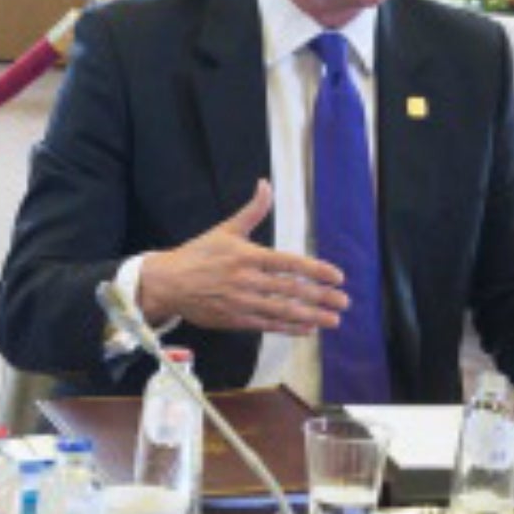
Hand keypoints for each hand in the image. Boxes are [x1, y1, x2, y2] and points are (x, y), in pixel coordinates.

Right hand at [138, 180, 347, 335]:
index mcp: (247, 256)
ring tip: (333, 319)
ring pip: (282, 311)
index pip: (289, 263)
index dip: (316, 270)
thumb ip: (252, 210)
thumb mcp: (226, 230)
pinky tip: (308, 328)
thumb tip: (265, 184)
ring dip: (311, 316)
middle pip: (291, 290)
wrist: (169, 283)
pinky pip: (268, 325)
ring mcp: (242, 302)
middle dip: (321, 297)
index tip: (337, 276)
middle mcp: (247, 280)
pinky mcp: (235, 320)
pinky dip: (289, 328)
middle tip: (344, 301)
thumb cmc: (199, 254)